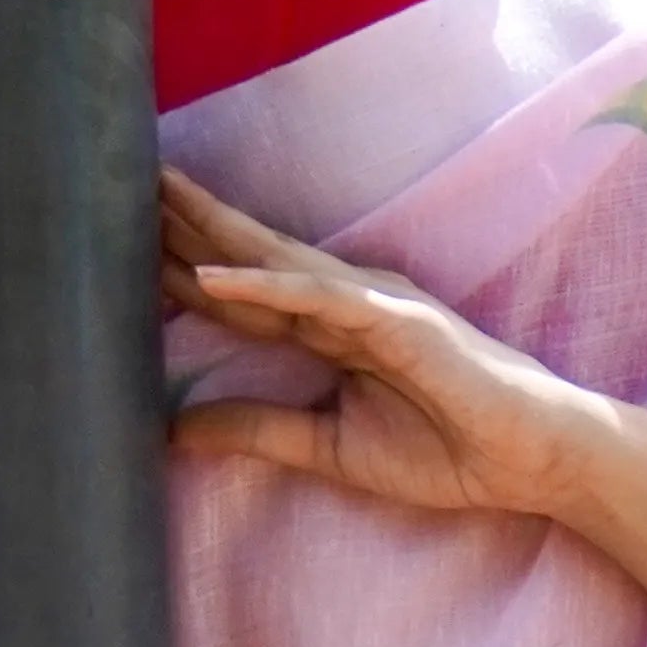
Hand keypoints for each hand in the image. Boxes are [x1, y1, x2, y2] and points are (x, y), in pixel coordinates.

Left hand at [162, 172, 646, 646]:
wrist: (535, 462)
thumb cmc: (451, 451)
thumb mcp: (329, 450)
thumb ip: (259, 432)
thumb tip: (175, 430)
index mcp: (332, 330)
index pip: (242, 294)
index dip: (180, 270)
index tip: (115, 248)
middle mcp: (347, 303)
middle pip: (248, 257)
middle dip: (183, 225)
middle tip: (111, 184)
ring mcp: (373, 307)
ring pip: (277, 260)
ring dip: (212, 231)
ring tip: (151, 199)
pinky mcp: (400, 325)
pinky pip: (322, 301)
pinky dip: (266, 287)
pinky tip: (213, 276)